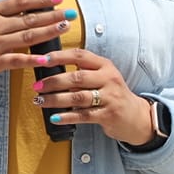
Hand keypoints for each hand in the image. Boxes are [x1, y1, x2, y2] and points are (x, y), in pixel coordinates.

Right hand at [0, 0, 72, 84]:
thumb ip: (0, 15)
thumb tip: (24, 11)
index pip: (21, 2)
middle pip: (29, 18)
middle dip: (52, 15)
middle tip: (69, 13)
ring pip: (27, 36)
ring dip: (49, 32)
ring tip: (64, 28)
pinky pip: (17, 60)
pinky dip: (32, 59)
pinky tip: (46, 58)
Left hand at [30, 47, 153, 143]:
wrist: (137, 117)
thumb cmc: (113, 95)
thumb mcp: (103, 77)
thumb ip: (83, 72)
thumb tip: (51, 70)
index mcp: (105, 66)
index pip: (80, 55)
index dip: (59, 56)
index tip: (41, 60)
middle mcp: (109, 79)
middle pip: (76, 77)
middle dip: (53, 81)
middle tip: (37, 86)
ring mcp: (110, 97)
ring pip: (78, 97)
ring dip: (55, 99)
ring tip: (39, 101)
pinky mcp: (108, 115)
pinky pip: (83, 115)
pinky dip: (67, 116)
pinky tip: (54, 118)